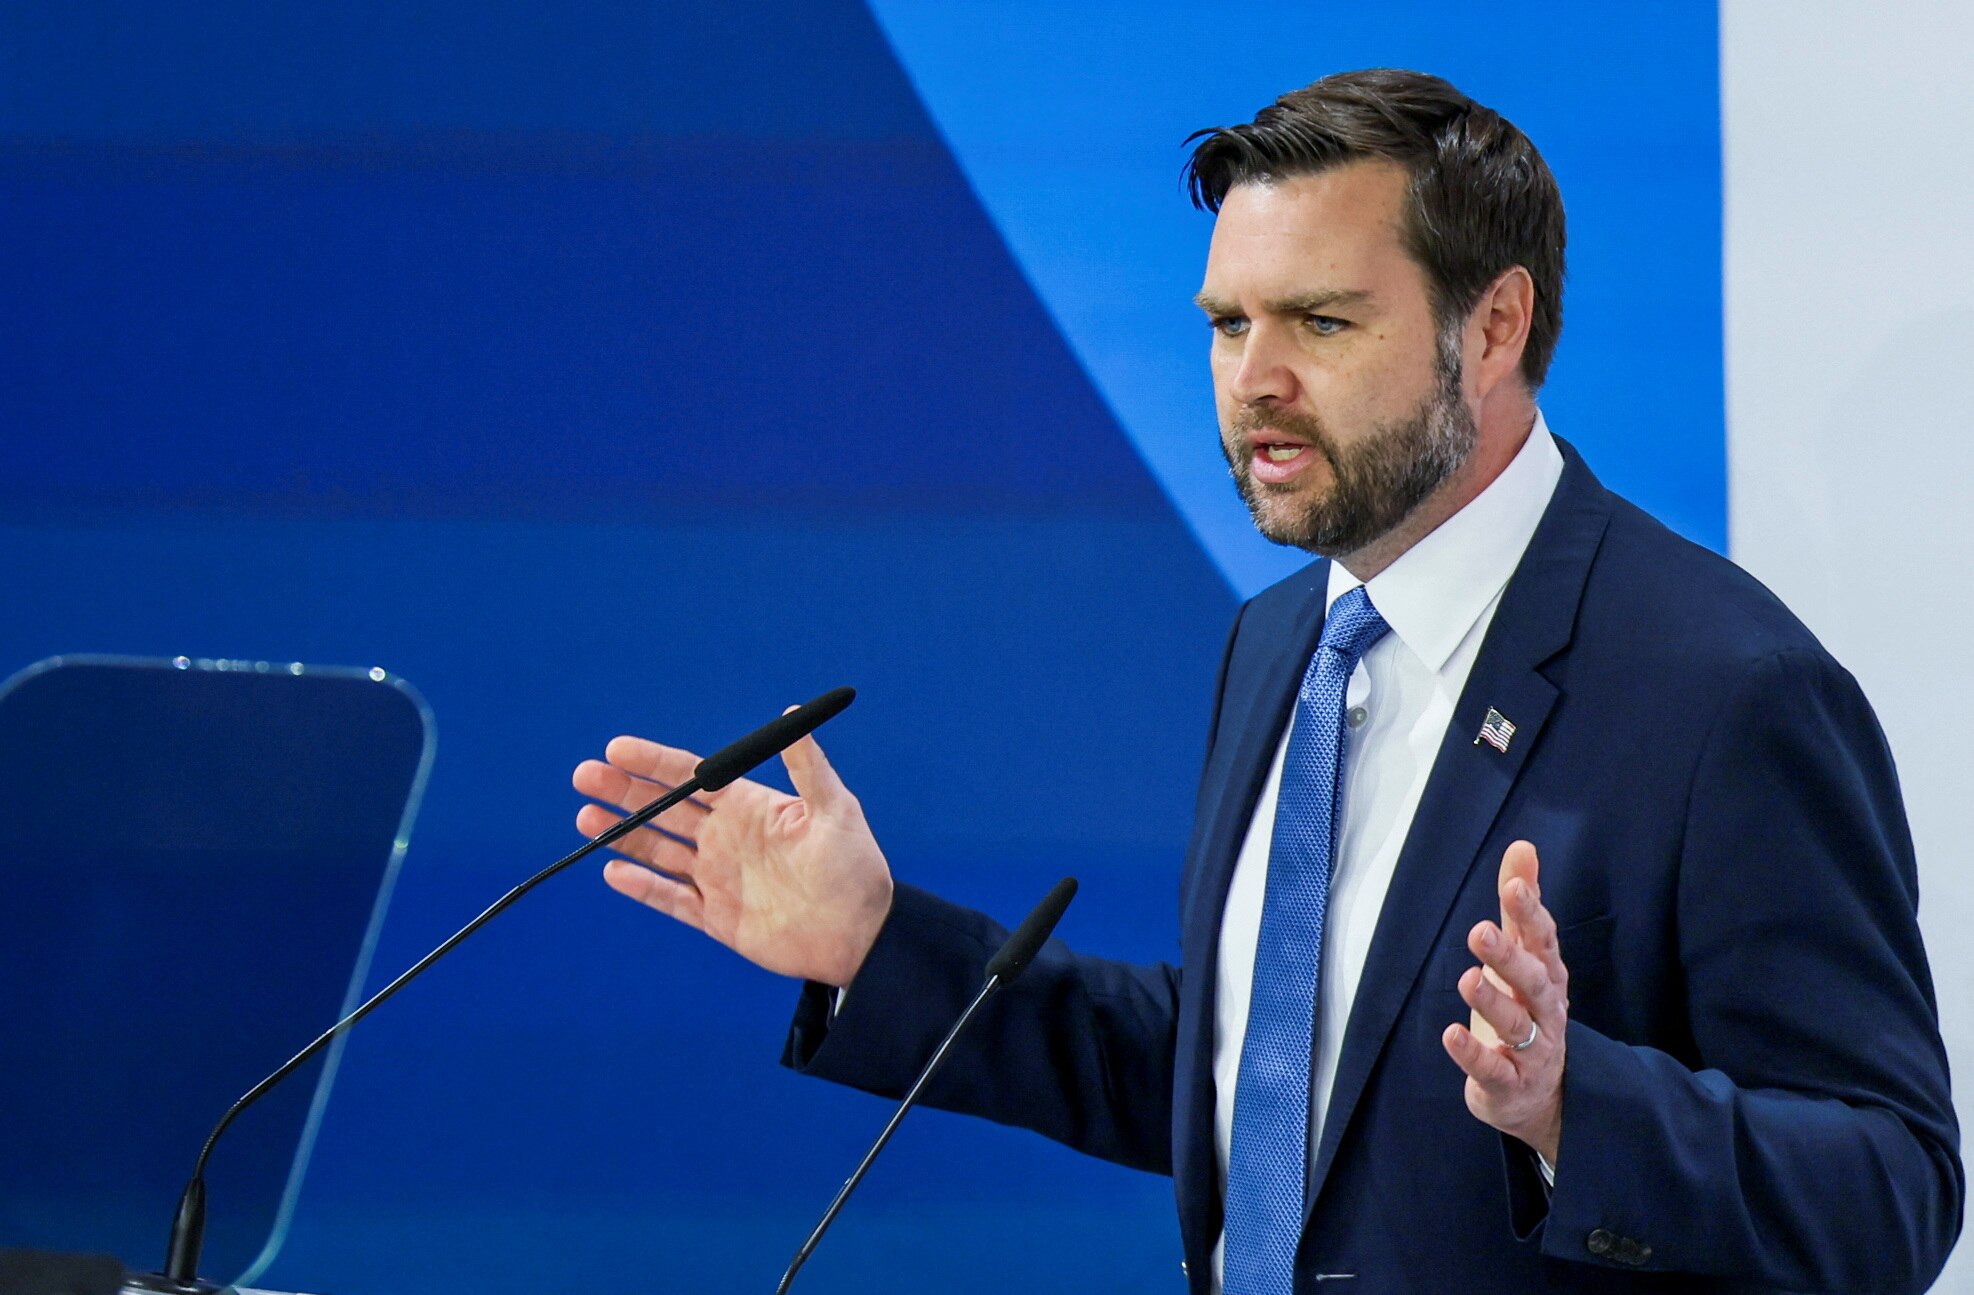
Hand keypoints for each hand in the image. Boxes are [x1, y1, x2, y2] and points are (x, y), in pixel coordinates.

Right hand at [571, 725, 893, 986]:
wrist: (861, 934)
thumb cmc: (855, 866)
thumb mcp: (834, 809)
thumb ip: (808, 765)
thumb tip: (793, 714)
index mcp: (748, 807)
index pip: (691, 776)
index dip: (653, 762)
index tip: (616, 748)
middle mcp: (726, 838)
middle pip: (664, 808)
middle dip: (624, 792)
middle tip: (584, 776)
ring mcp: (718, 878)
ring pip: (658, 850)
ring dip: (622, 833)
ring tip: (584, 816)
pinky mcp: (717, 917)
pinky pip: (670, 899)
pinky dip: (641, 886)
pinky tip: (612, 870)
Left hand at [1441, 839, 1567, 1166]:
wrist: (1540, 1095)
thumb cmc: (1528, 1010)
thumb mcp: (1524, 956)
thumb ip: (1522, 906)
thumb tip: (1522, 847)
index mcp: (1547, 975)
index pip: (1544, 940)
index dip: (1531, 913)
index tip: (1514, 886)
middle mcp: (1546, 1010)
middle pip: (1533, 981)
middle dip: (1509, 956)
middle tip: (1480, 930)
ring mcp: (1531, 1050)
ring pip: (1516, 1024)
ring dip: (1492, 1001)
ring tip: (1466, 978)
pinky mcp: (1509, 1083)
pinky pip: (1493, 1069)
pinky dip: (1473, 1054)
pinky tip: (1450, 1035)